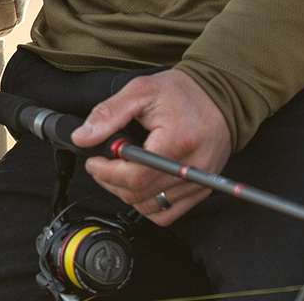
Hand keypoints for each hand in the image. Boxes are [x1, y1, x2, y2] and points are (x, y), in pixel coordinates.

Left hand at [69, 69, 231, 227]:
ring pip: (148, 206)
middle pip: (139, 194)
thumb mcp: (141, 90)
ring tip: (120, 171)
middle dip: (111, 181)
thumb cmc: (183, 93)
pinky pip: (166, 214)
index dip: (106, 173)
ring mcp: (197, 182)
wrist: (220, 97)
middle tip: (102, 164)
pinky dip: (147, 204)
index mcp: (177, 142)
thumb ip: (109, 113)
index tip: (94, 162)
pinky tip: (140, 184)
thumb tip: (83, 137)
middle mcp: (191, 168)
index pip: (135, 176)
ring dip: (126, 193)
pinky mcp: (200, 191)